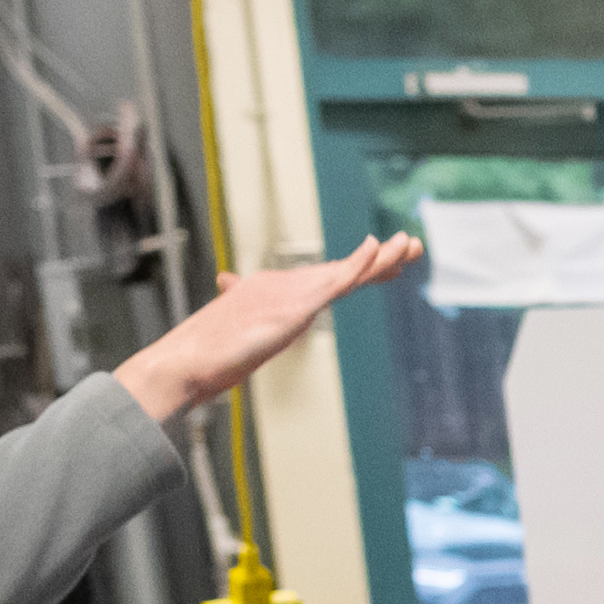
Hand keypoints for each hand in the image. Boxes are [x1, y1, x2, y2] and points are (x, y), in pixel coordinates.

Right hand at [119, 233, 421, 422]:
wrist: (189, 360)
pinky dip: (358, 263)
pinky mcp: (294, 305)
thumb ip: (237, 308)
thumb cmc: (206, 352)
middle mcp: (285, 284)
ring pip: (347, 271)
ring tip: (411, 244)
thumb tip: (228, 285)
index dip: (359, 269)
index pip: (327, 279)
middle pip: (343, 270)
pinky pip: (334, 280)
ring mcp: (290, 293)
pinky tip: (377, 248)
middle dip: (382, 259)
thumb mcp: (233, 330)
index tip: (388, 261)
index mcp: (275, 291)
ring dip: (382, 257)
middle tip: (414, 245)